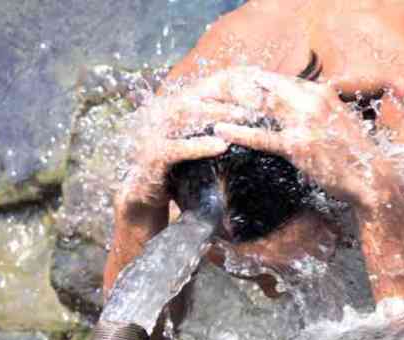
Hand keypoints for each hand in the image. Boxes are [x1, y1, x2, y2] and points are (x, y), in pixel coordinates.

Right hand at [118, 88, 252, 209]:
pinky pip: (176, 148)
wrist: (145, 194)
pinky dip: (200, 145)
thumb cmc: (179, 165)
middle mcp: (162, 115)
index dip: (230, 82)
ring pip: (184, 114)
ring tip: (243, 117)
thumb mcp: (198, 142)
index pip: (203, 86)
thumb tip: (252, 116)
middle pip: (196, 94)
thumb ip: (216, 128)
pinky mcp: (153, 158)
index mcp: (175, 107)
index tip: (258, 81)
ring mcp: (154, 134)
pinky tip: (222, 146)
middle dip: (226, 93)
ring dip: (216, 114)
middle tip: (256, 99)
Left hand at [192, 67, 389, 212]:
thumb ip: (316, 110)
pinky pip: (262, 136)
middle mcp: (312, 101)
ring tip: (208, 104)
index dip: (254, 80)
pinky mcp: (299, 146)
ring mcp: (305, 123)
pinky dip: (237, 132)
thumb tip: (295, 108)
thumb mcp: (337, 122)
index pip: (279, 79)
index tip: (234, 83)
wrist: (371, 177)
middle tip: (213, 89)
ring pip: (259, 106)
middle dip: (237, 86)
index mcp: (320, 93)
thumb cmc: (353, 155)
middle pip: (265, 86)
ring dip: (231, 104)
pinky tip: (219, 130)